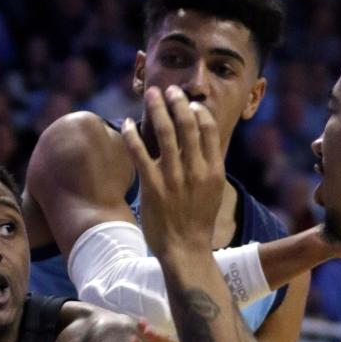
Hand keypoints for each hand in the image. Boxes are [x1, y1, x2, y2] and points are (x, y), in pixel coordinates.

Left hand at [120, 85, 222, 262]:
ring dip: (156, 109)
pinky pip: (140, 154)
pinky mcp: (153, 187)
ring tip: (151, 95)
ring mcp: (173, 178)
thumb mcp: (212, 194)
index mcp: (212, 170)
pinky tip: (128, 124)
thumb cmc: (197, 225)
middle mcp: (194, 170)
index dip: (198, 111)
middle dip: (177, 102)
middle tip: (169, 89)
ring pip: (165, 133)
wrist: (185, 252)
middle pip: (187, 124)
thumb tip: (202, 149)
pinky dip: (133, 135)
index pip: (208, 130)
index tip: (190, 103)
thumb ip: (207, 170)